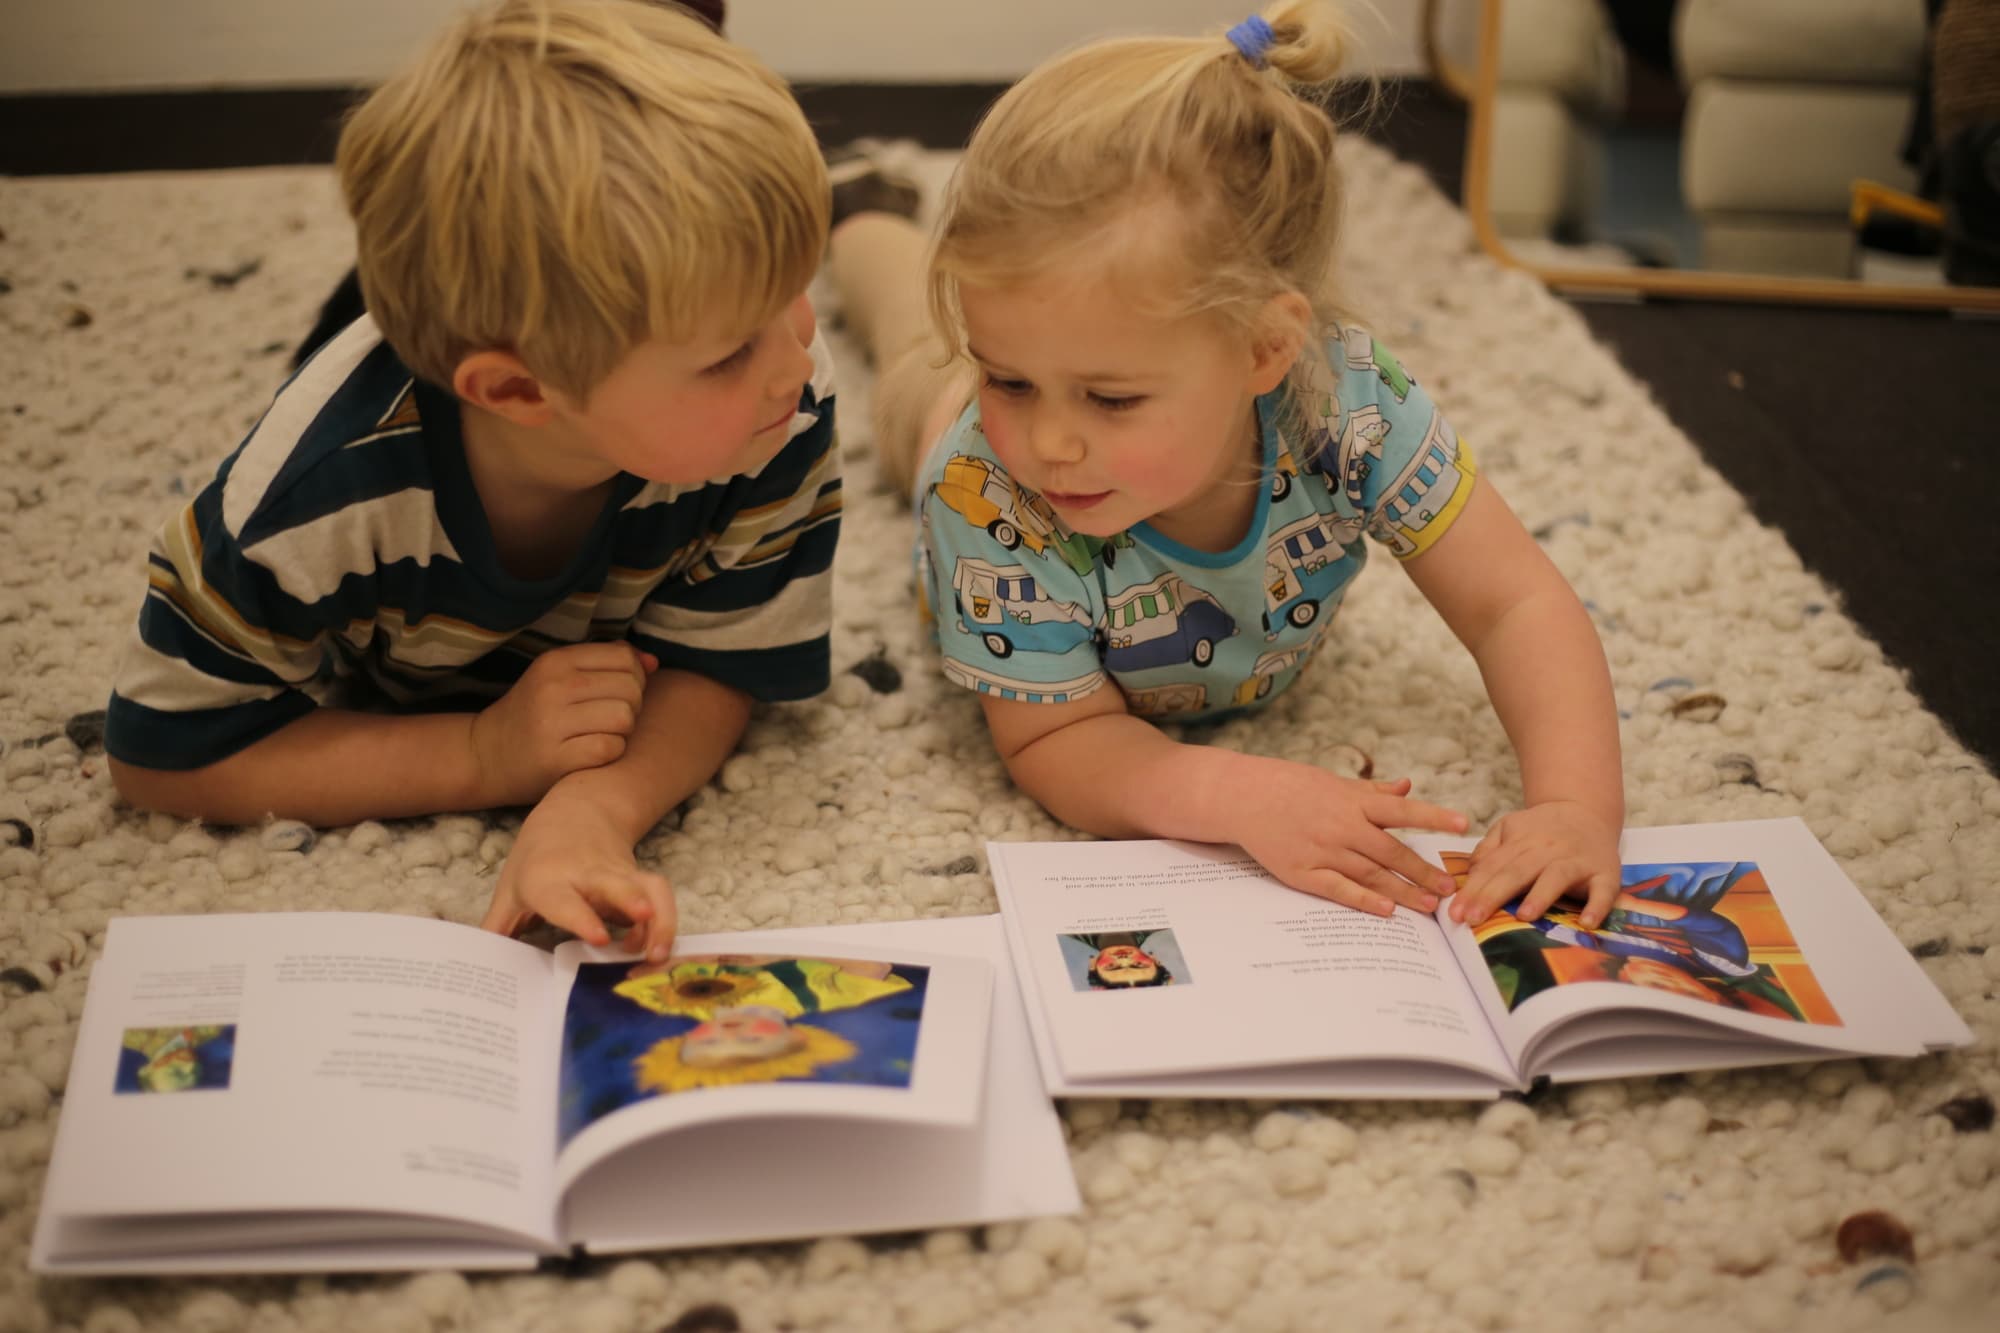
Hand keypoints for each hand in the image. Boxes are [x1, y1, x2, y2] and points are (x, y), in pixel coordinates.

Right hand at [470, 643, 656, 806]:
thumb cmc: (534, 714)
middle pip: (631, 688)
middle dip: (632, 705)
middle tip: (610, 718)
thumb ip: (606, 663)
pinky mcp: (555, 759)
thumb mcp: (560, 677)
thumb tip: (654, 662)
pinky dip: (611, 753)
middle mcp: (553, 688)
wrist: (485, 755)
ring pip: (625, 718)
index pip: (624, 657)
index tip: (617, 693)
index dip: (634, 676)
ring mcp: (552, 724)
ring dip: (623, 731)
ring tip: (602, 734)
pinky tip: (593, 753)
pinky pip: (611, 748)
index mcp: (555, 661)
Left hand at [479, 783, 676, 962]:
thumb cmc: (536, 860)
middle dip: (631, 900)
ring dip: (660, 918)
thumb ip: (497, 929)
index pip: (564, 899)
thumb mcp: (509, 889)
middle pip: (614, 883)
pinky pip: (659, 894)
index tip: (600, 937)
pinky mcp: (638, 878)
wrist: (576, 813)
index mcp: (547, 879)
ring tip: (660, 953)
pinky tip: (656, 947)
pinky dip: (665, 919)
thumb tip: (476, 968)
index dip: (582, 917)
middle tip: (645, 919)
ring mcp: (617, 874)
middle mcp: (587, 874)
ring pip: (647, 888)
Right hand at [1231, 762, 1468, 916]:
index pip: (1402, 811)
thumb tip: (1407, 788)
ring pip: (1371, 875)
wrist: (1242, 796)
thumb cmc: (1288, 785)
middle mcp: (1342, 827)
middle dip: (1423, 871)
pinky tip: (1387, 909)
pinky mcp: (1303, 872)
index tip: (1463, 825)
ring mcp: (1323, 851)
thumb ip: (1371, 791)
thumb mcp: (1332, 781)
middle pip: (1392, 853)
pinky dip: (1364, 900)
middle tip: (1451, 889)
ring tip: (1428, 905)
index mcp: (1352, 801)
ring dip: (1403, 891)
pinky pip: (1339, 889)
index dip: (1433, 817)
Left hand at [1449, 799, 1620, 927]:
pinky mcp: (1606, 873)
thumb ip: (1489, 848)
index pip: (1492, 867)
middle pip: (1516, 872)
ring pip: (1556, 877)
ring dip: (1540, 896)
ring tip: (1523, 916)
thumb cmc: (1543, 829)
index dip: (1473, 889)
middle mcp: (1547, 850)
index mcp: (1521, 841)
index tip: (1454, 912)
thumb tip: (1470, 872)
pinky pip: (1603, 891)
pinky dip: (1597, 907)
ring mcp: (1577, 861)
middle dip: (1492, 896)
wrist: (1587, 812)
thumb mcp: (1511, 828)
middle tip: (1472, 919)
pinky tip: (1586, 923)